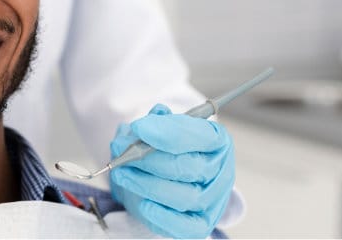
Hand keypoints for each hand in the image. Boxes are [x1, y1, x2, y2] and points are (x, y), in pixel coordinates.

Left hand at [109, 104, 234, 238]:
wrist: (163, 179)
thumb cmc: (164, 150)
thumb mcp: (159, 130)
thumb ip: (157, 122)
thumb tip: (157, 113)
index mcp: (216, 140)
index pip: (200, 135)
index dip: (168, 131)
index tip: (138, 127)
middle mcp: (220, 170)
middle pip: (188, 167)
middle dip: (148, 159)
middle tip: (121, 152)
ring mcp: (213, 199)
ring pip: (185, 196)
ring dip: (147, 184)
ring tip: (122, 174)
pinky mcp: (201, 223)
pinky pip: (186, 227)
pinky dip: (164, 217)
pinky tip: (144, 205)